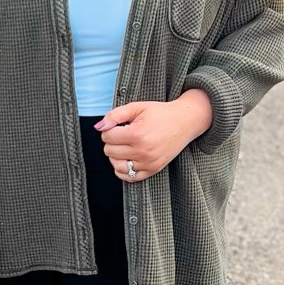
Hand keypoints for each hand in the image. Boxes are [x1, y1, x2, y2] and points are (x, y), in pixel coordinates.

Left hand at [97, 90, 213, 180]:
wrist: (185, 122)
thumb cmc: (160, 113)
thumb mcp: (137, 107)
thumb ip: (115, 115)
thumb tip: (98, 127)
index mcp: (137, 134)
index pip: (106, 137)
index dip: (109, 129)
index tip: (119, 125)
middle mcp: (142, 151)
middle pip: (109, 151)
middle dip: (112, 141)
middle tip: (124, 133)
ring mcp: (148, 163)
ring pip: (116, 165)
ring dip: (116, 155)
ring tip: (125, 145)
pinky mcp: (153, 170)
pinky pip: (129, 177)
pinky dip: (123, 169)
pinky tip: (127, 158)